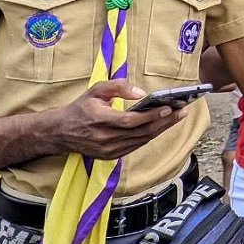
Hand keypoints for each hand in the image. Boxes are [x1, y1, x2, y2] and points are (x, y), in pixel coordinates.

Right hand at [57, 80, 186, 158]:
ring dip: (162, 128)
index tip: (169, 107)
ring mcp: (108, 150)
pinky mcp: (110, 156)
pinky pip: (136, 145)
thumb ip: (118, 87)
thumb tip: (140, 92)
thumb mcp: (96, 90)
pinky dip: (151, 136)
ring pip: (141, 140)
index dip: (151, 115)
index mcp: (100, 120)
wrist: (60, 132)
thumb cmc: (81, 108)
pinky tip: (162, 126)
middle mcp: (105, 138)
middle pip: (141, 132)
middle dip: (165, 121)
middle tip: (183, 110)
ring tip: (178, 116)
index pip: (131, 121)